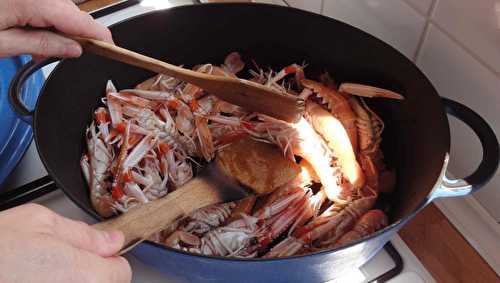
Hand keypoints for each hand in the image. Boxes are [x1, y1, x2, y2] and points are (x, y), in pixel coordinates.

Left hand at [0, 0, 112, 57]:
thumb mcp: (4, 43)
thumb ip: (43, 45)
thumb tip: (74, 49)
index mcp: (35, 2)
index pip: (81, 20)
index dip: (100, 36)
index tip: (111, 48)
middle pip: (72, 14)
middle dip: (72, 36)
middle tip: (55, 56)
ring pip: (60, 9)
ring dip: (55, 28)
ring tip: (32, 46)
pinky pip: (46, 4)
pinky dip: (43, 18)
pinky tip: (28, 31)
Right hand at [0, 204, 130, 282]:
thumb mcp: (38, 222)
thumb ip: (82, 233)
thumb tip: (111, 240)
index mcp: (83, 276)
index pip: (121, 272)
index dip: (107, 257)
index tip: (93, 252)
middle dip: (87, 271)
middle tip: (56, 261)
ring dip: (67, 280)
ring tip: (36, 272)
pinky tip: (28, 278)